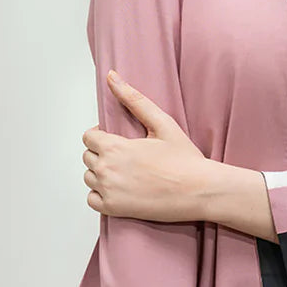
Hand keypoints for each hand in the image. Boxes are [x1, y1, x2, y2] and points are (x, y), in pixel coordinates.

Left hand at [81, 70, 210, 223]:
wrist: (199, 191)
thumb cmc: (184, 158)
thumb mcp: (162, 123)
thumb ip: (133, 99)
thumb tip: (112, 77)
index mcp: (115, 147)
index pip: (88, 137)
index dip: (102, 135)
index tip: (119, 139)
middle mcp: (107, 170)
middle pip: (87, 156)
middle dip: (102, 153)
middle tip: (126, 155)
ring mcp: (109, 192)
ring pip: (89, 177)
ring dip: (101, 173)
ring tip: (125, 171)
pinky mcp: (114, 209)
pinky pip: (92, 199)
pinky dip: (101, 194)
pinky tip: (120, 189)